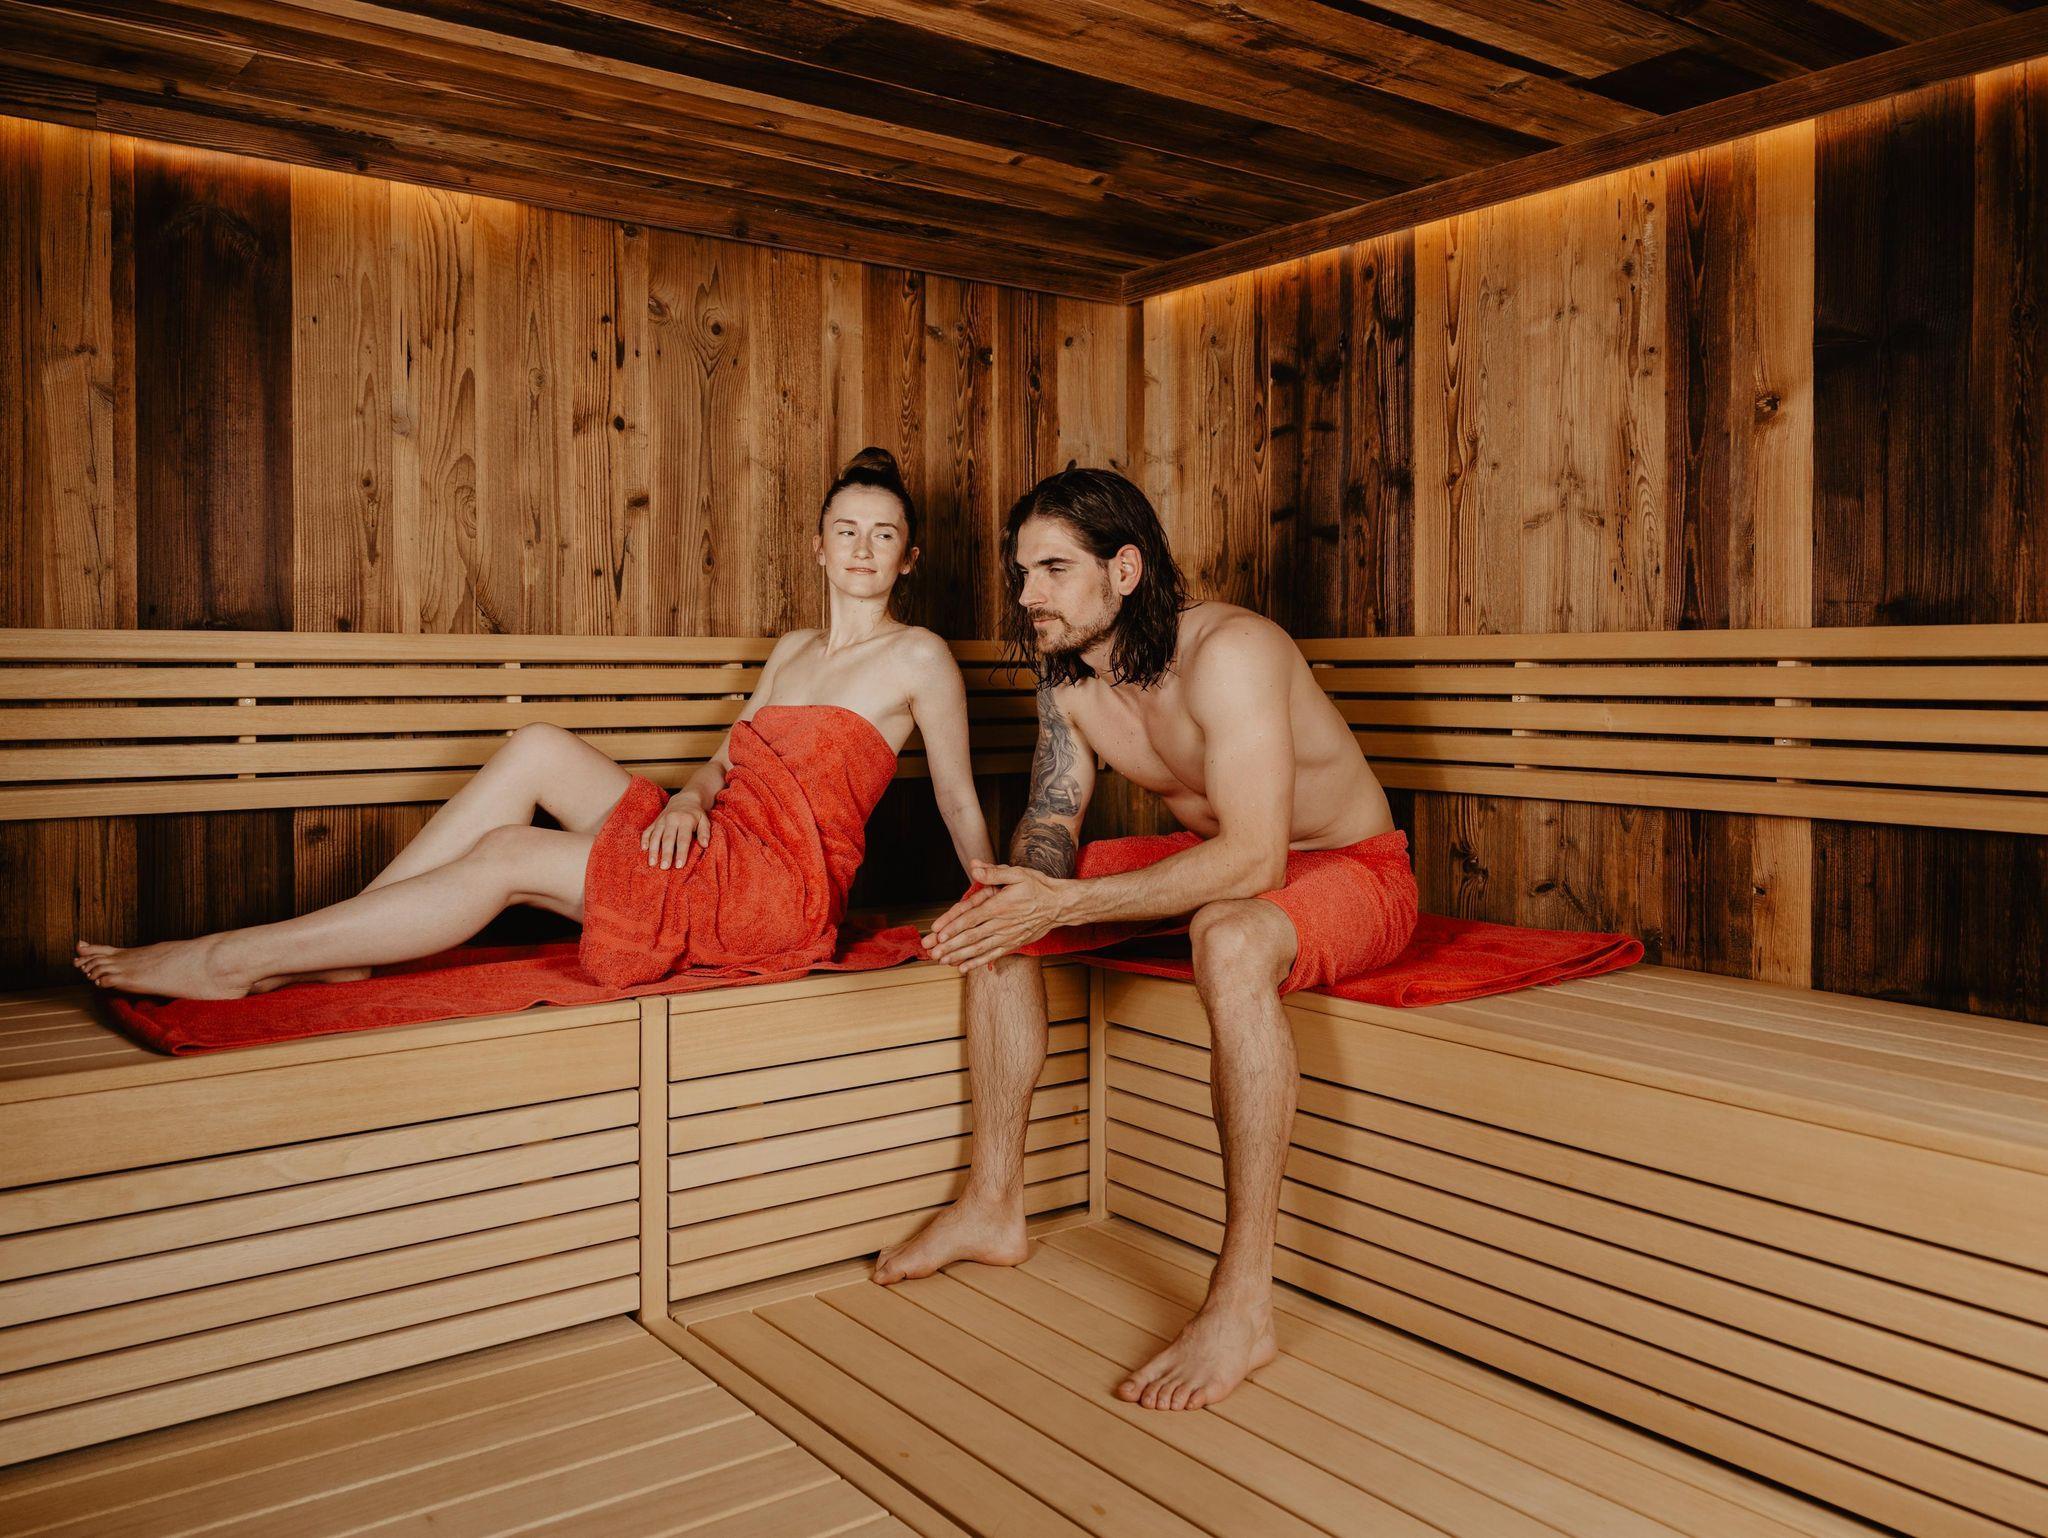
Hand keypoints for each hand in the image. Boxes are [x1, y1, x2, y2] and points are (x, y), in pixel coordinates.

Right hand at [641, 792, 709, 868]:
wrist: (685, 799)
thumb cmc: (696, 814)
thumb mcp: (704, 820)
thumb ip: (705, 832)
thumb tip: (705, 845)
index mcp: (685, 820)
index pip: (683, 839)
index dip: (681, 852)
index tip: (679, 865)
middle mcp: (672, 820)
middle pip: (668, 839)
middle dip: (665, 854)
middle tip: (664, 867)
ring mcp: (662, 820)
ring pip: (656, 836)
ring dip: (653, 850)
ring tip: (652, 863)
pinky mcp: (655, 821)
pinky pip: (648, 830)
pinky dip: (645, 839)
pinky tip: (643, 849)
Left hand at [922, 860, 1067, 971]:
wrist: (1059, 905)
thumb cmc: (1038, 887)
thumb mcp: (1018, 873)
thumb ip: (994, 872)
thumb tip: (975, 866)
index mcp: (999, 906)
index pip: (971, 918)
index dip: (953, 927)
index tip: (938, 934)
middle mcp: (1001, 924)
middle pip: (971, 936)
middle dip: (950, 945)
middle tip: (932, 952)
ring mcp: (1007, 936)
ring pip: (979, 948)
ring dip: (959, 955)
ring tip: (942, 960)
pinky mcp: (1013, 944)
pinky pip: (992, 955)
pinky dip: (976, 962)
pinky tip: (962, 967)